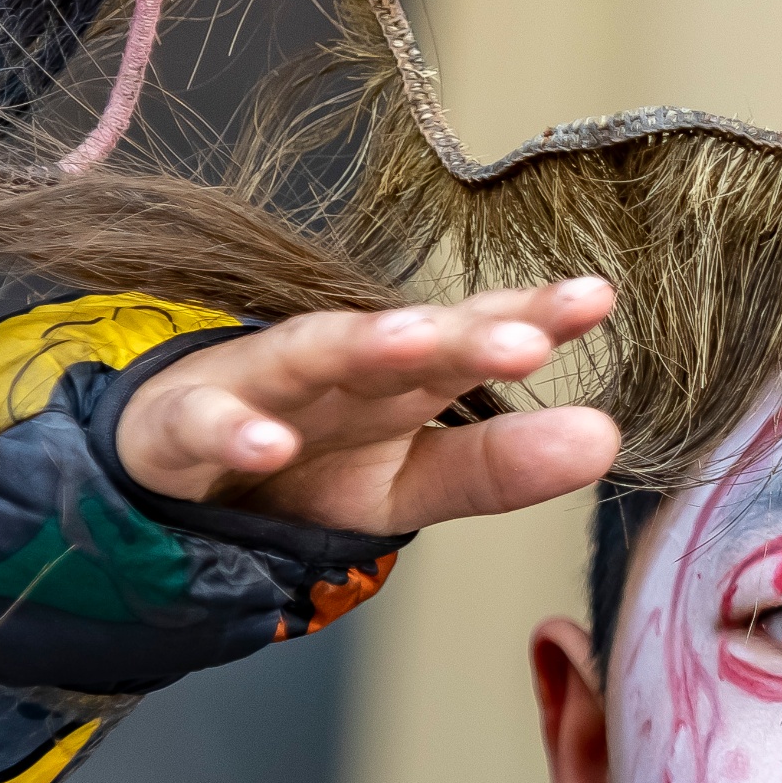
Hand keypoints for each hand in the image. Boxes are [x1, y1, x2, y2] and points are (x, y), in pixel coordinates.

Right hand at [116, 278, 621, 537]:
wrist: (174, 483)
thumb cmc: (305, 467)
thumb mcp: (410, 483)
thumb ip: (499, 467)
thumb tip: (606, 438)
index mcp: (401, 378)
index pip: (474, 336)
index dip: (532, 316)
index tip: (596, 299)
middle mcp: (337, 366)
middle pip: (406, 339)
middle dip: (464, 331)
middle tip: (529, 335)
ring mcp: (256, 386)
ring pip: (310, 353)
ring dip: (363, 345)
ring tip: (419, 343)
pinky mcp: (179, 425)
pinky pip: (203, 424)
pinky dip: (232, 432)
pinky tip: (268, 446)